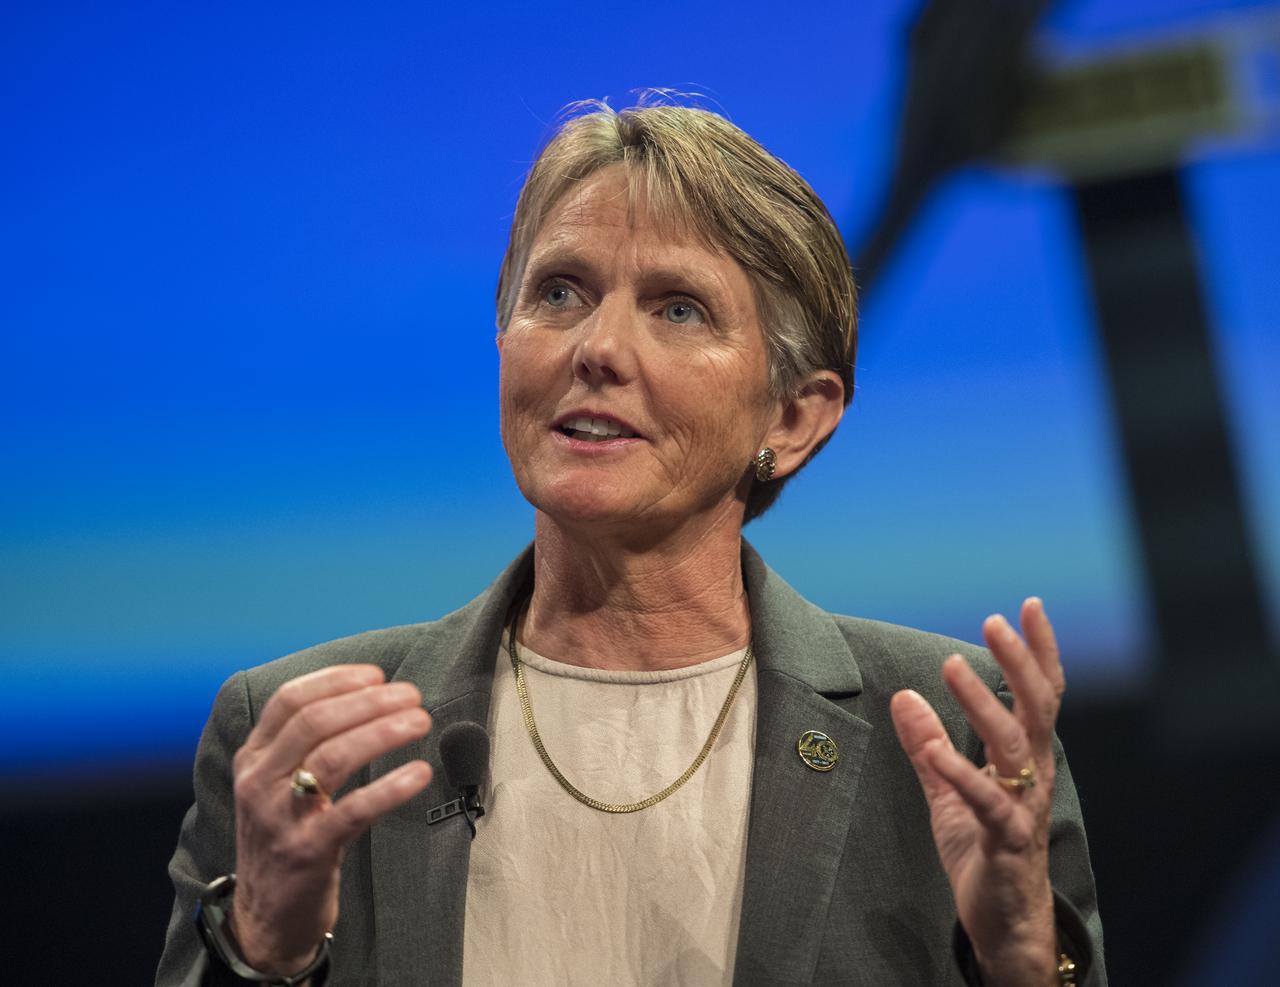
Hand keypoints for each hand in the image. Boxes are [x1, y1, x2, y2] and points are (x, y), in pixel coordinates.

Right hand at [228, 665, 432, 974]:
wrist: (265, 919)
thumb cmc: (285, 838)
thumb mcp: (276, 785)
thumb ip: (303, 744)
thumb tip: (366, 695)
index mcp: (253, 758)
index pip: (289, 700)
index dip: (336, 680)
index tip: (377, 674)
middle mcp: (259, 782)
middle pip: (315, 722)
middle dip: (369, 701)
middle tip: (412, 695)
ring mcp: (280, 818)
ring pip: (333, 757)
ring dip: (383, 732)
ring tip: (421, 722)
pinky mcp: (307, 851)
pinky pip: (353, 810)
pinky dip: (390, 787)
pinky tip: (420, 773)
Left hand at [890, 599, 1064, 986]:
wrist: (1005, 924)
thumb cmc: (985, 852)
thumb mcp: (948, 791)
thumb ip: (928, 745)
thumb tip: (903, 696)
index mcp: (1026, 758)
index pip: (1042, 694)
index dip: (1039, 651)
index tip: (1029, 606)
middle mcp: (1034, 776)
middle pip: (1037, 708)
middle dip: (1019, 662)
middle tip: (994, 621)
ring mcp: (1024, 808)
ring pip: (1014, 746)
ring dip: (983, 704)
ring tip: (954, 666)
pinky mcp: (1006, 843)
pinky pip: (988, 804)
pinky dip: (961, 774)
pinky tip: (936, 750)